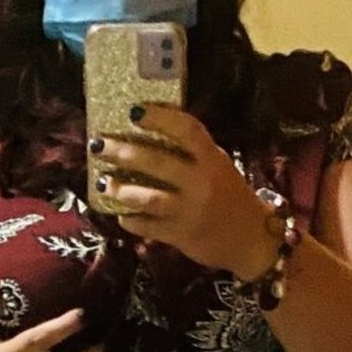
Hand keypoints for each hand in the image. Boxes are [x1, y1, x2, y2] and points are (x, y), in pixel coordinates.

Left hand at [91, 105, 276, 279]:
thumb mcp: (219, 167)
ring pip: (149, 198)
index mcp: (212, 160)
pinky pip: (148, 226)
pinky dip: (131, 220)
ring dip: (121, 189)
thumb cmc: (231, 197)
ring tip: (103, 182)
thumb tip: (153, 131)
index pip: (187, 130)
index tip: (134, 111)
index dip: (160, 118)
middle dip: (123, 152)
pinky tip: (120, 214)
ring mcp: (190, 211)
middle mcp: (201, 183)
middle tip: (98, 144)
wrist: (252, 240)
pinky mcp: (181, 236)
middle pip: (158, 162)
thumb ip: (194, 152)